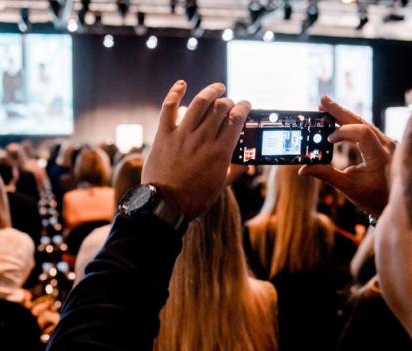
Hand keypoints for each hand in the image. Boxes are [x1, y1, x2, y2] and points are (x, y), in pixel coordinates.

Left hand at [142, 81, 250, 218]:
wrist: (165, 205)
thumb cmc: (194, 199)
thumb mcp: (220, 186)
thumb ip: (234, 171)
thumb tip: (247, 164)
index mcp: (220, 151)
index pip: (236, 119)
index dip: (243, 108)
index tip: (245, 105)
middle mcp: (203, 139)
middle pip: (220, 108)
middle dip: (229, 101)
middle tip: (230, 103)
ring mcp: (182, 135)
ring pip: (199, 103)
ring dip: (210, 91)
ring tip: (217, 88)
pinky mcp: (164, 135)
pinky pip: (169, 108)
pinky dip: (175, 93)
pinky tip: (182, 84)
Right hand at [299, 96, 394, 216]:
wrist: (392, 203)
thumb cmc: (372, 198)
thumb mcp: (348, 187)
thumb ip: (326, 175)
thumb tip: (303, 169)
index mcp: (380, 156)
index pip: (361, 133)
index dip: (342, 132)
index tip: (328, 139)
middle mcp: (387, 145)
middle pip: (362, 121)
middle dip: (340, 111)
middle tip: (322, 101)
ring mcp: (387, 142)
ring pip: (364, 122)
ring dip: (344, 115)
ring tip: (326, 107)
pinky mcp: (384, 143)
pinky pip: (367, 128)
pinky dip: (351, 124)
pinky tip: (338, 119)